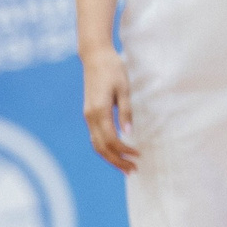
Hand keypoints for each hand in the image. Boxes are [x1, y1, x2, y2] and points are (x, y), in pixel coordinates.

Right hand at [80, 46, 137, 171]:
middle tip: (132, 170)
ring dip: (110, 157)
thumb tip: (128, 134)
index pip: (111, 139)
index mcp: (99, 111)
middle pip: (101, 147)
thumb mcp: (124, 89)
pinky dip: (104, 148)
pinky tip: (115, 152)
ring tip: (125, 166)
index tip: (138, 155)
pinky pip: (95, 137)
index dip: (124, 150)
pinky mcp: (89, 113)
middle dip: (117, 161)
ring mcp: (88, 116)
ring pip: (96, 144)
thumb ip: (126, 112)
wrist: (95, 56)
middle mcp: (90, 116)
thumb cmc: (113, 69)